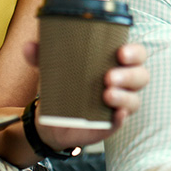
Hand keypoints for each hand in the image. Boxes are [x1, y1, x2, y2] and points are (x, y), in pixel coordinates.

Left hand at [24, 42, 148, 149]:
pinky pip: (122, 121)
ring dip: (124, 96)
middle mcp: (123, 82)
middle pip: (141, 76)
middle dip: (129, 75)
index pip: (137, 54)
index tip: (121, 52)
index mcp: (114, 62)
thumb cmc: (63, 85)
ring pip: (134, 100)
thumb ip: (42, 55)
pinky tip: (115, 115)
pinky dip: (120, 117)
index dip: (135, 52)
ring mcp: (119, 104)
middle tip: (109, 77)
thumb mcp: (53, 67)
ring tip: (106, 95)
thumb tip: (29, 46)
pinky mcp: (111, 123)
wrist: (52, 118)